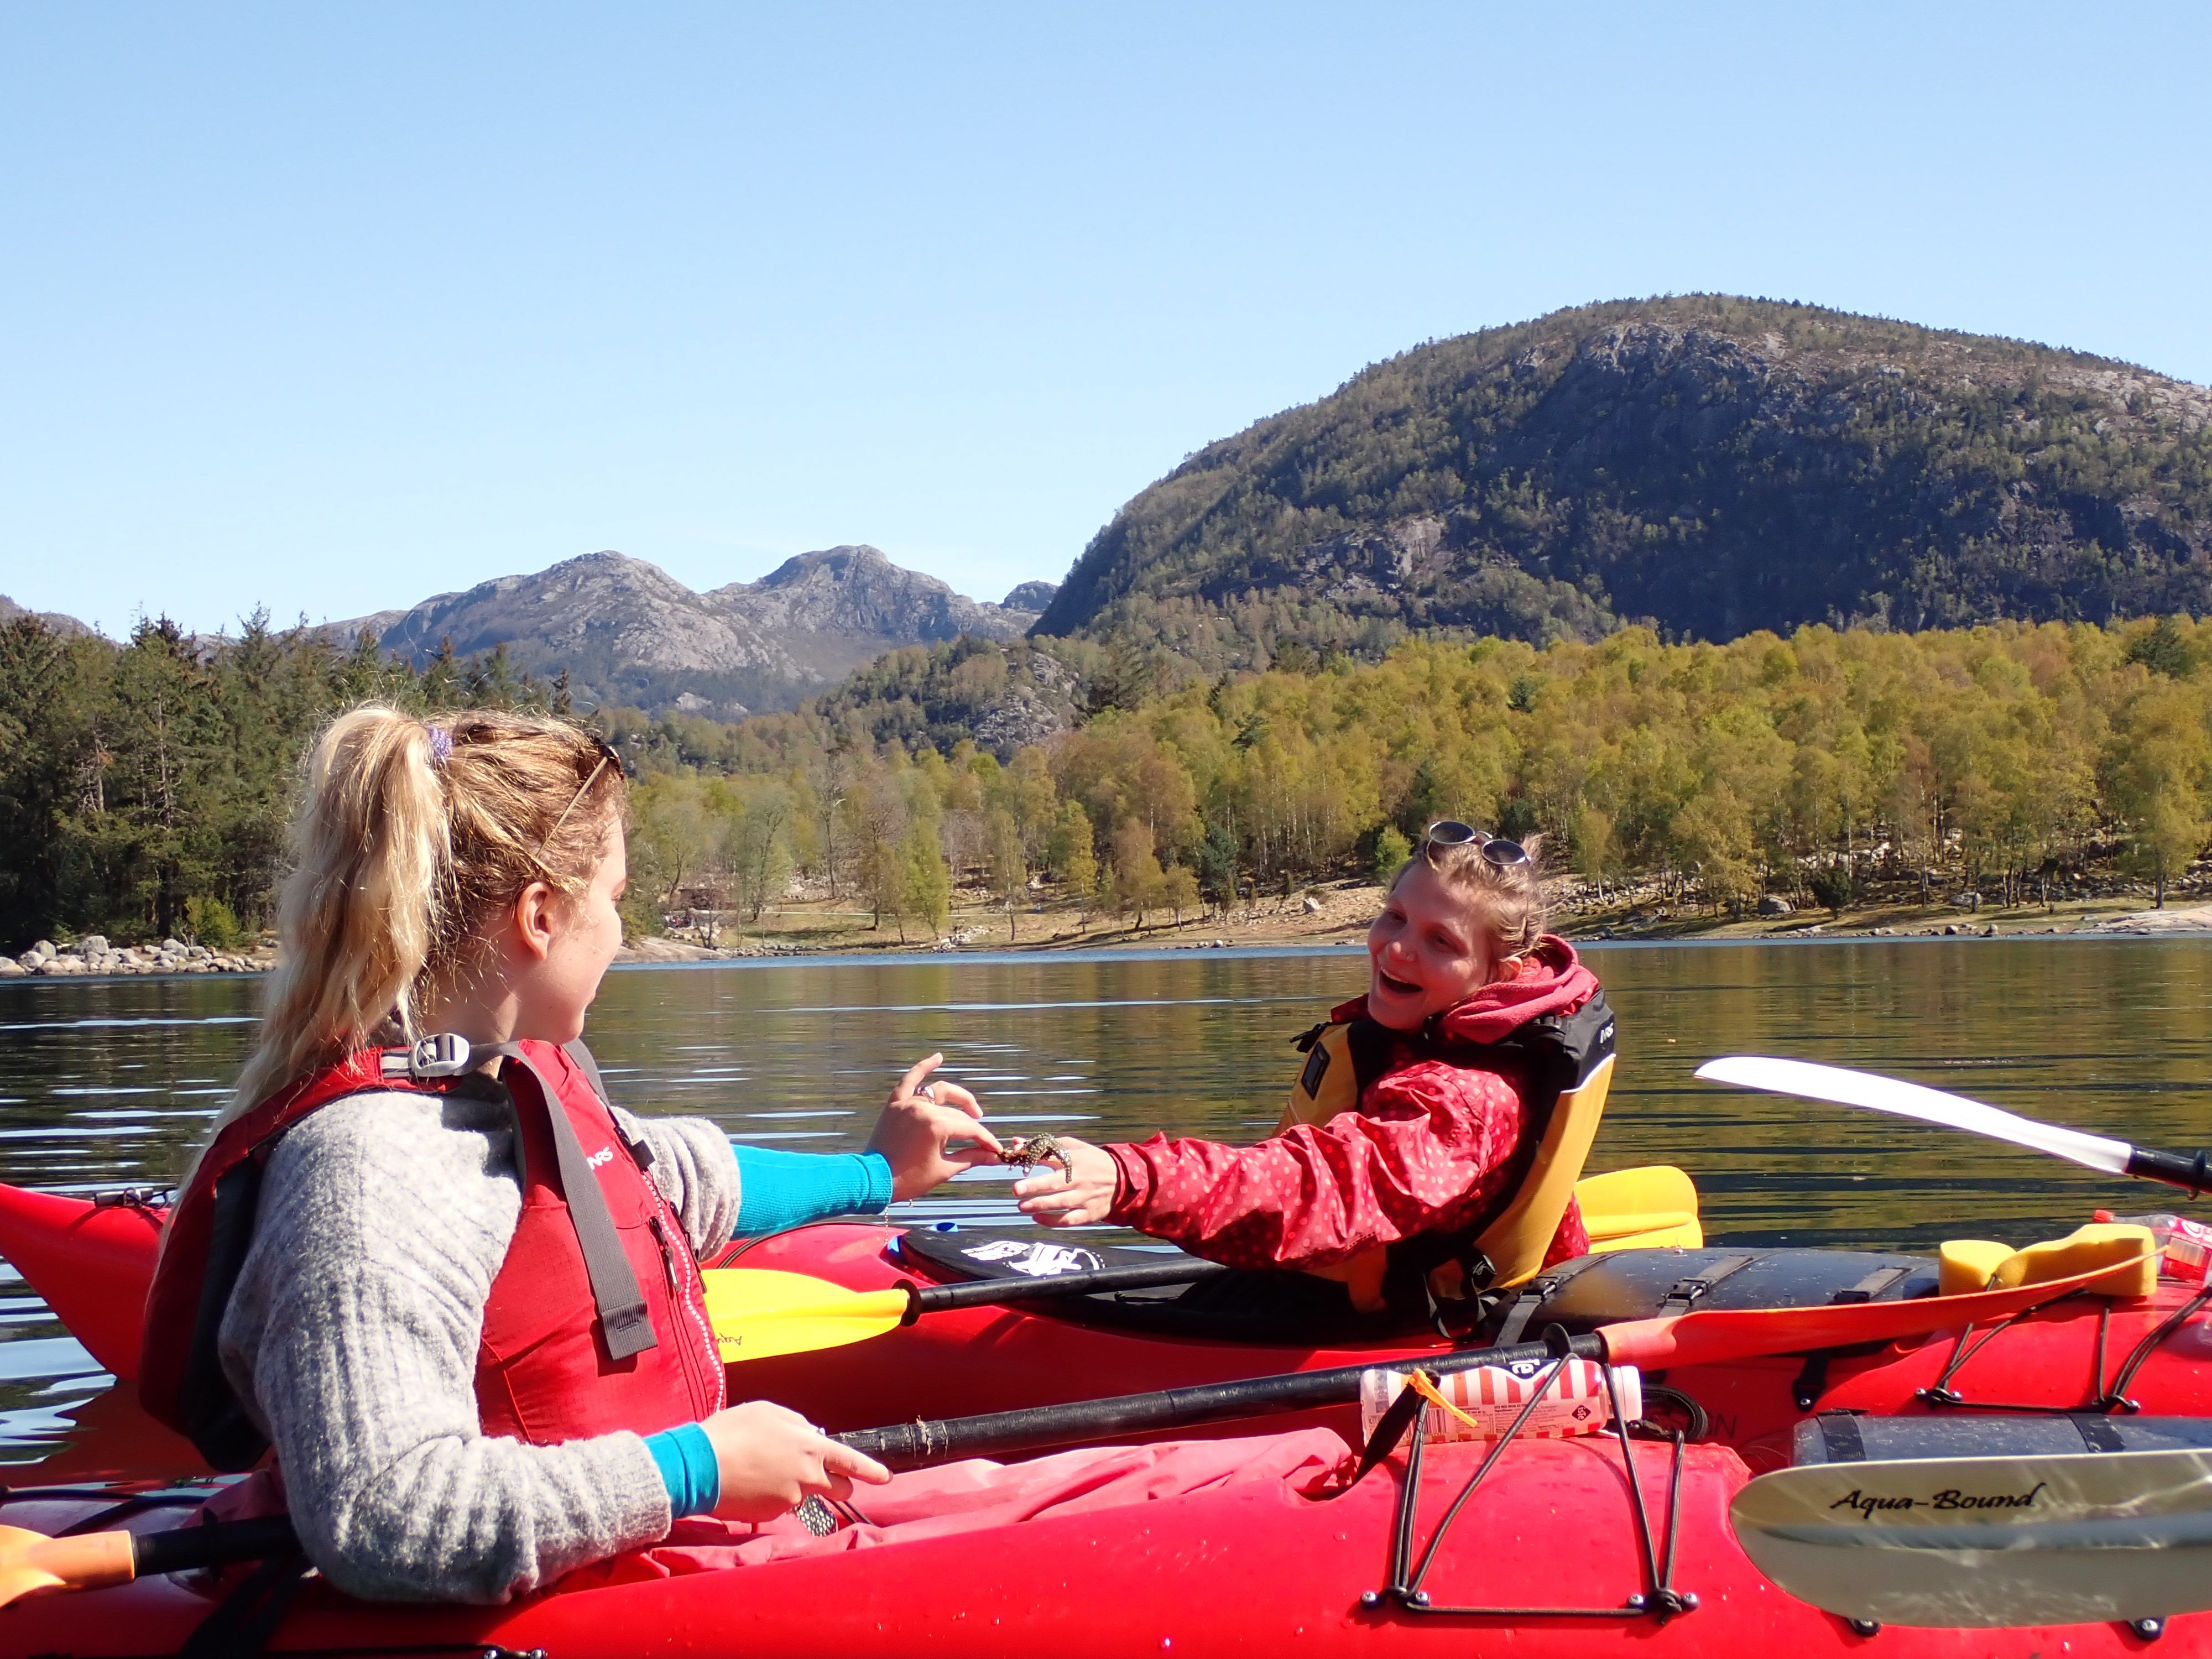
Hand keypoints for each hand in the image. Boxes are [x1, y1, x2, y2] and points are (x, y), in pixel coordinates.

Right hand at [700, 1399, 891, 1521]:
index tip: (885, 1478)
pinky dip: (772, 1497)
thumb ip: (798, 1425)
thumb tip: (811, 1436)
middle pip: (838, 1489)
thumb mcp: (769, 1412)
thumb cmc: (734, 1431)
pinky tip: (751, 1483)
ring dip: (795, 1487)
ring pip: (805, 1496)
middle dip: (833, 1484)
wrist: (700, 1465)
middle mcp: (807, 1477)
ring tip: (763, 1470)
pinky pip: (781, 1506)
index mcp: (812, 1447)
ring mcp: (791, 1500)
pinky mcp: (771, 1515)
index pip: (852, 1462)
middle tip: (813, 1474)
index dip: (871, 1471)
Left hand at [865, 1052, 1003, 1200]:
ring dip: (958, 1099)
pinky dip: (923, 1067)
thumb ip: (971, 1157)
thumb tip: (994, 1156)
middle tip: (984, 1143)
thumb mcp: (943, 1170)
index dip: (986, 1140)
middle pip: (957, 1114)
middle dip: (973, 1129)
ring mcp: (907, 1104)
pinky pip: (909, 1080)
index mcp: (936, 1126)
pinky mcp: (894, 1104)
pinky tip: (938, 1058)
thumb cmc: (909, 1179)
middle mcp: (923, 1109)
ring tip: (973, 1111)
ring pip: (939, 1093)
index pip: (970, 1129)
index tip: (997, 1150)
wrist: (873, 1181)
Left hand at [1013, 1135, 1118, 1226]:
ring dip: (1040, 1205)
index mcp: (1075, 1161)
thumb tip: (1016, 1143)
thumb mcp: (1072, 1147)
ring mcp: (1085, 1198)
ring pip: (1061, 1204)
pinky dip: (1053, 1221)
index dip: (1035, 1161)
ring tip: (1021, 1206)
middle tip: (1016, 1190)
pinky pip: (1069, 1220)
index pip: (1053, 1159)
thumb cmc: (1090, 1161)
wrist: (1122, 1179)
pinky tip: (1037, 1218)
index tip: (1018, 1163)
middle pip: (1056, 1184)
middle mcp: (1080, 1180)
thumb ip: (1043, 1146)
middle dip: (1035, 1187)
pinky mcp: (1089, 1214)